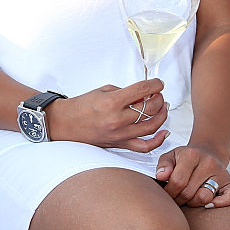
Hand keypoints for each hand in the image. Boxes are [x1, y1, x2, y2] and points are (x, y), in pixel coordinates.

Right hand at [46, 79, 168, 151]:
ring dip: (162, 115)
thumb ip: (124, 92)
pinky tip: (163, 132)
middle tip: (158, 94)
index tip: (158, 83)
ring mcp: (120, 134)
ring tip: (162, 108)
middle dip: (159, 98)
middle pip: (150, 109)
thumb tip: (143, 96)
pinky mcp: (120, 144)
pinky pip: (144, 146)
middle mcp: (117, 119)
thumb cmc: (81, 106)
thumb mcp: (102, 91)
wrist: (66, 123)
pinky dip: (157, 140)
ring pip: (152, 126)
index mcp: (111, 102)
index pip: (142, 90)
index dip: (155, 85)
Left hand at [155, 144, 229, 207]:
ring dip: (193, 203)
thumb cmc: (187, 157)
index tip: (166, 195)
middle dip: (179, 199)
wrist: (208, 151)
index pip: (178, 180)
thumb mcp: (171, 155)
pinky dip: (219, 204)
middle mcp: (208, 163)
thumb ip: (164, 165)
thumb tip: (160, 176)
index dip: (169, 192)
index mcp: (192, 155)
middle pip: (189, 192)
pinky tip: (208, 203)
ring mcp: (221, 173)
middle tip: (175, 199)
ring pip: (205, 197)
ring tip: (187, 199)